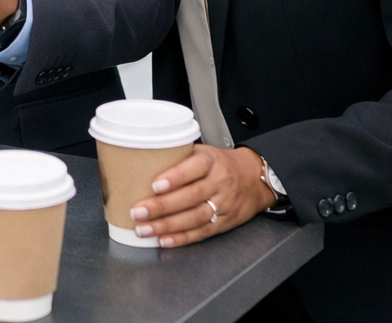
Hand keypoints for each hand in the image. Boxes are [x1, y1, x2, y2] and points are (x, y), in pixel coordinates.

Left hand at [129, 146, 276, 247]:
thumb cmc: (219, 163)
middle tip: (138, 211)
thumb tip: (139, 160)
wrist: (253, 178)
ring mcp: (223, 205)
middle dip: (162, 206)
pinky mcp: (224, 223)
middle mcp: (219, 183)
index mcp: (211, 161)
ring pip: (194, 218)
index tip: (155, 185)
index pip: (194, 168)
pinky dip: (181, 238)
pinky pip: (201, 232)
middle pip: (191, 197)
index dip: (175, 177)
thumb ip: (177, 156)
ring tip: (144, 229)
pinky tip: (164, 240)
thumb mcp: (202, 151)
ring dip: (167, 226)